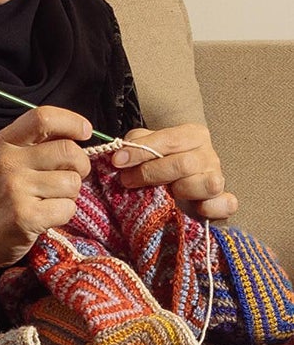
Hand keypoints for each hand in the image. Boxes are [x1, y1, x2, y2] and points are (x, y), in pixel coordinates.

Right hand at [0, 105, 91, 295]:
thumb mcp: (3, 161)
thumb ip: (33, 146)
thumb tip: (77, 136)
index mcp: (4, 143)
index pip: (44, 117)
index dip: (72, 122)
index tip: (84, 132)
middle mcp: (9, 161)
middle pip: (69, 151)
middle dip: (81, 166)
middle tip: (69, 177)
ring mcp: (16, 189)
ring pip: (73, 182)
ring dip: (70, 195)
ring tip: (49, 200)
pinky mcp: (26, 216)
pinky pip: (68, 209)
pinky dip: (63, 215)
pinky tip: (46, 217)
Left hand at [110, 124, 236, 220]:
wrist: (178, 172)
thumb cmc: (159, 157)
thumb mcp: (145, 143)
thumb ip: (136, 143)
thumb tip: (122, 154)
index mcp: (193, 135)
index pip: (169, 140)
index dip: (141, 151)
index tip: (118, 161)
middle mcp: (209, 155)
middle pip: (184, 164)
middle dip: (151, 174)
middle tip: (127, 180)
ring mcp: (218, 178)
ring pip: (207, 184)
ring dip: (180, 190)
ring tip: (164, 193)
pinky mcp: (223, 201)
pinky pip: (226, 205)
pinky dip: (212, 208)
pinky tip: (196, 209)